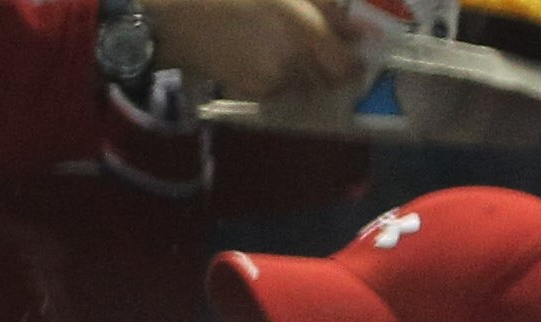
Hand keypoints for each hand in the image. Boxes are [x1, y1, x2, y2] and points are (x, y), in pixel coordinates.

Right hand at [144, 0, 364, 98]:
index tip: (355, 52)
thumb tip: (358, 30)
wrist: (182, 19)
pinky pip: (277, 88)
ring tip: (286, 47)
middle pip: (325, 81)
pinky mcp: (248, 92)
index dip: (354, 63)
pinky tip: (262, 55)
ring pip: (301, 85)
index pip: (345, 67)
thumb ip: (328, 10)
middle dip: (328, 66)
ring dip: (303, 71)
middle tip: (321, 46)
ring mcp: (268, 83)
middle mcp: (291, 66)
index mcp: (304, 36)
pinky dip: (279, 76)